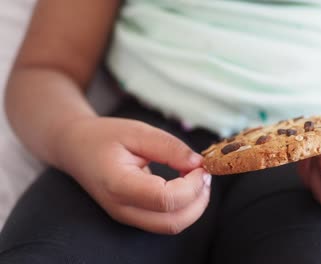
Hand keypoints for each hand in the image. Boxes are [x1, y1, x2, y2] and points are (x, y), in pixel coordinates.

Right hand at [54, 117, 210, 233]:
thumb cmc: (104, 137)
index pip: (166, 200)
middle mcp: (122, 208)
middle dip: (199, 200)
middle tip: (204, 173)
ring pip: (172, 226)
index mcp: (119, 184)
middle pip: (173, 222)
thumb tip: (198, 164)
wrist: (75, 148)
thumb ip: (169, 148)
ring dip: (194, 206)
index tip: (200, 166)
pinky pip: (166, 221)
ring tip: (197, 178)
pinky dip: (184, 207)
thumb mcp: (137, 131)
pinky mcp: (133, 216)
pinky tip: (186, 185)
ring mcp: (126, 216)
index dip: (192, 185)